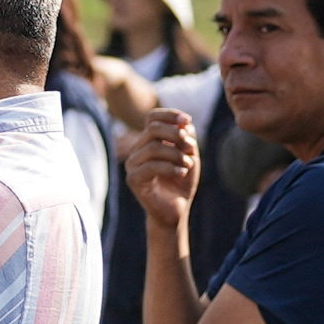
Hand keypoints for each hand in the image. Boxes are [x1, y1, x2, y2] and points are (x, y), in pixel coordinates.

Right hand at [125, 97, 199, 226]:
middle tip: (191, 147)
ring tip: (188, 164)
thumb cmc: (182, 181)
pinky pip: (151, 166)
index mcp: (149, 141)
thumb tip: (185, 124)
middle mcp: (138, 150)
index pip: (152, 117)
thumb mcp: (189, 155)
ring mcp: (133, 165)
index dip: (170, 114)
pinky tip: (182, 173)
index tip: (188, 121)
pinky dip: (170, 167)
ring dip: (176, 154)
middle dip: (176, 135)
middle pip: (153, 129)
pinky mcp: (133, 180)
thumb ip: (187, 138)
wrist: (175, 209)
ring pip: (153, 147)